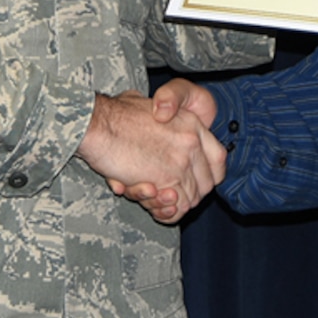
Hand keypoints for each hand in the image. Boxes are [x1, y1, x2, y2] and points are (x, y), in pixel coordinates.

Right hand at [77, 90, 224, 223]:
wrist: (99, 124)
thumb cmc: (116, 113)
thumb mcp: (149, 103)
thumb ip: (161, 111)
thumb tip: (160, 112)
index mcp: (192, 123)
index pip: (218, 160)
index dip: (209, 175)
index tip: (195, 181)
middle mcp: (192, 143)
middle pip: (206, 184)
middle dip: (189, 194)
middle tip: (167, 193)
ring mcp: (180, 162)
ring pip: (190, 200)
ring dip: (171, 205)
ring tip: (151, 195)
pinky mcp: (165, 180)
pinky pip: (174, 210)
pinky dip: (163, 214)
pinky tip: (149, 200)